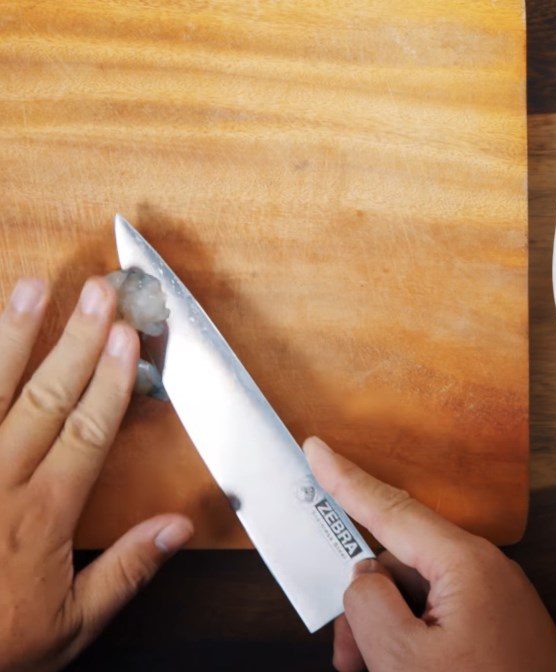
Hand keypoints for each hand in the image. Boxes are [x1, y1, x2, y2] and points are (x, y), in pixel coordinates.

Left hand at [0, 277, 192, 671]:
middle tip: (97, 293)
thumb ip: (125, 571)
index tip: (128, 338)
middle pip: (43, 398)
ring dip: (12, 337)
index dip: (110, 381)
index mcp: (38, 517)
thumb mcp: (68, 626)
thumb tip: (179, 526)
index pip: (85, 432)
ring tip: (31, 289)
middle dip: (76, 341)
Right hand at [304, 437, 555, 671]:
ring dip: (388, 630)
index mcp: (465, 563)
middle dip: (365, 602)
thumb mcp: (405, 660)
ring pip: (418, 593)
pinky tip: (406, 668)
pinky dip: (415, 639)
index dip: (344, 477)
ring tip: (375, 670)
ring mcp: (495, 598)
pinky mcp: (499, 625)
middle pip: (399, 561)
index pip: (390, 508)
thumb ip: (370, 606)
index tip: (317, 449)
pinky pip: (442, 614)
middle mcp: (484, 569)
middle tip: (347, 652)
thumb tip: (364, 580)